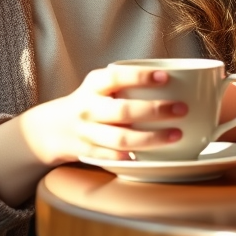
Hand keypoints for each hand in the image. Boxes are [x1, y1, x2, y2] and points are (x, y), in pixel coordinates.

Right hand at [19, 65, 188, 164]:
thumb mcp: (103, 84)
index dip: (140, 77)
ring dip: (151, 138)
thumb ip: (130, 81)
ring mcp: (86, 132)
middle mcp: (88, 107)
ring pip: (120, 139)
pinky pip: (111, 158)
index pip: (117, 77)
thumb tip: (181, 78)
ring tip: (177, 135)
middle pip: (123, 111)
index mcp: (94, 84)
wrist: (52, 127)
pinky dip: (129, 158)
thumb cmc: (93, 101)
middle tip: (182, 109)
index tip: (166, 77)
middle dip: (155, 110)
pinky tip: (149, 157)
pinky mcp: (86, 153)